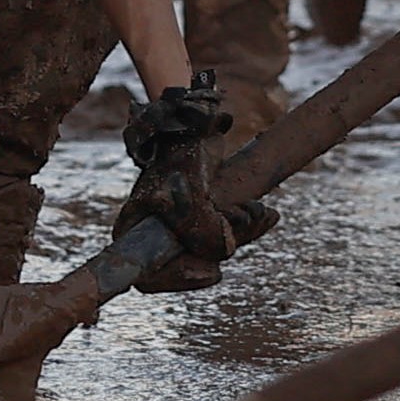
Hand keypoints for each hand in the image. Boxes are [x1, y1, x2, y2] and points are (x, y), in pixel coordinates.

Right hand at [117, 72, 275, 293]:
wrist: (196, 122)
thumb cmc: (181, 154)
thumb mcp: (189, 196)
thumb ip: (202, 233)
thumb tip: (222, 255)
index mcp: (134, 231)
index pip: (149, 276)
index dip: (178, 279)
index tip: (211, 270)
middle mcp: (156, 234)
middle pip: (191, 265)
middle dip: (223, 247)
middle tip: (244, 221)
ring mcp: (182, 228)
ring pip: (215, 251)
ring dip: (242, 233)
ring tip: (257, 210)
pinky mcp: (207, 220)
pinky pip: (229, 237)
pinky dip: (249, 226)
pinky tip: (266, 215)